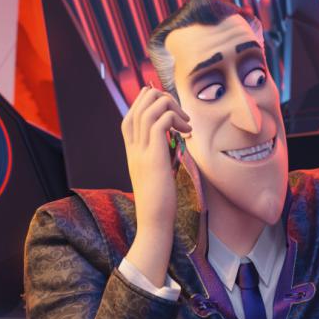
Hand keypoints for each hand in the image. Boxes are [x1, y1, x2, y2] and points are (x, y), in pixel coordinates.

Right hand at [122, 85, 190, 287]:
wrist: (153, 220)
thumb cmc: (159, 199)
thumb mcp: (156, 171)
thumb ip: (158, 153)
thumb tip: (171, 139)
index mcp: (132, 150)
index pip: (131, 115)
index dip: (147, 102)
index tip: (168, 106)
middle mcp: (133, 147)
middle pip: (139, 106)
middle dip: (161, 99)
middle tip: (180, 113)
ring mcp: (141, 151)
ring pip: (149, 110)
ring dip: (171, 108)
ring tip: (186, 123)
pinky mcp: (153, 157)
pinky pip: (160, 123)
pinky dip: (175, 119)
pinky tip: (187, 132)